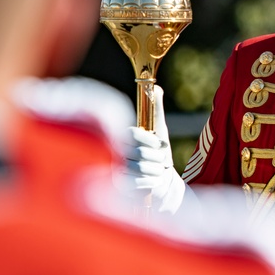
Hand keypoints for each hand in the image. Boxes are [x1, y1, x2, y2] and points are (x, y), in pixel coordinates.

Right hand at [119, 86, 184, 213]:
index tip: (161, 145)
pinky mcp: (116, 186)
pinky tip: (154, 180)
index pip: (131, 134)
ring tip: (157, 171)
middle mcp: (112, 152)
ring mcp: (112, 170)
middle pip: (138, 152)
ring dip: (155, 170)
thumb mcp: (158, 130)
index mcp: (120, 136)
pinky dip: (150, 182)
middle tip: (161, 161)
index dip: (149, 140)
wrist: (160, 181)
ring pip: (139, 168)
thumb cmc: (157, 153)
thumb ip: (155, 109)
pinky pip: (136, 183)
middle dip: (156, 157)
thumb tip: (156, 87)